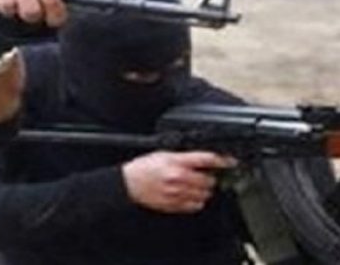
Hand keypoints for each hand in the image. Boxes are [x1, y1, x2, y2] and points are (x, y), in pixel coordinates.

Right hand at [122, 151, 237, 213]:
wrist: (128, 183)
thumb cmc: (144, 167)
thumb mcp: (163, 154)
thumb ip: (184, 157)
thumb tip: (203, 160)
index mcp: (176, 162)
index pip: (206, 159)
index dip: (222, 160)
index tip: (231, 162)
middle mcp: (179, 177)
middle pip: (209, 180)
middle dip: (209, 178)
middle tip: (204, 176)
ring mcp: (177, 193)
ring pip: (204, 194)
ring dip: (203, 191)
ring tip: (195, 187)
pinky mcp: (174, 205)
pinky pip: (195, 206)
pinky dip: (196, 201)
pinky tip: (189, 196)